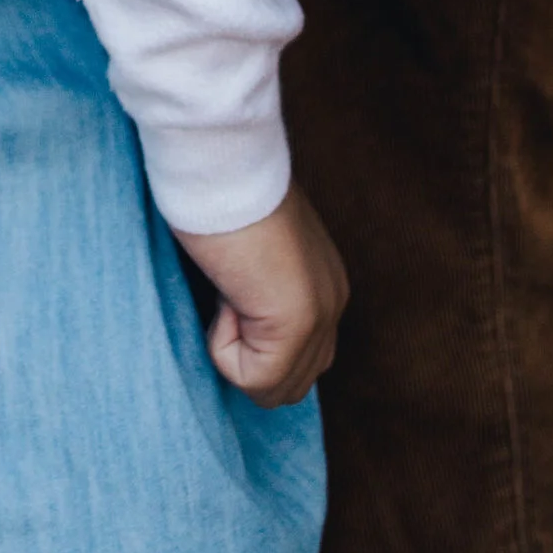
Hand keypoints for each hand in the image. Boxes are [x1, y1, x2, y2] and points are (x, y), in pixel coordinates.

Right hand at [173, 186, 346, 404]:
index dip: (253, 343)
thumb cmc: (220, 194)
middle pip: (292, 385)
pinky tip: (226, 295)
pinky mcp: (296, 324)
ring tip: (228, 295)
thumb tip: (240, 325)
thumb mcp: (250, 251)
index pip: (303, 360)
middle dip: (248, 357)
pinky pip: (254, 379)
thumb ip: (259, 290)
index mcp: (325, 283)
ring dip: (236, 354)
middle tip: (227, 296)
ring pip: (275, 391)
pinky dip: (224, 347)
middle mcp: (333, 302)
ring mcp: (320, 315)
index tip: (229, 297)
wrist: (220, 162)